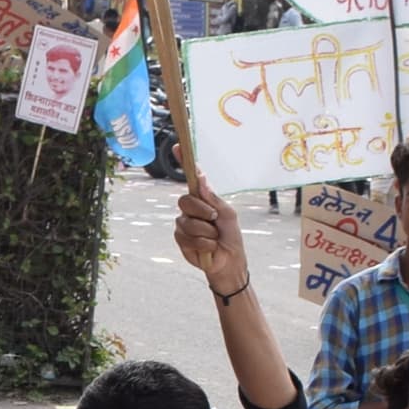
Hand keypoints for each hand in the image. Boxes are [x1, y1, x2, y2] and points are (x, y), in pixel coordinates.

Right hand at [174, 173, 248, 296]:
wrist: (228, 261)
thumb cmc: (230, 236)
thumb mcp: (227, 214)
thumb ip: (213, 198)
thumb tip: (200, 178)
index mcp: (203, 198)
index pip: (191, 178)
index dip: (183, 162)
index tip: (178, 147)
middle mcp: (191, 208)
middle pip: (185, 200)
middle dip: (202, 211)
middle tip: (214, 218)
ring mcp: (183, 223)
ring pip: (187, 221)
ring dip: (206, 232)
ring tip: (214, 238)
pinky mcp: (180, 239)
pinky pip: (187, 236)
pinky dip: (203, 243)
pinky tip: (209, 247)